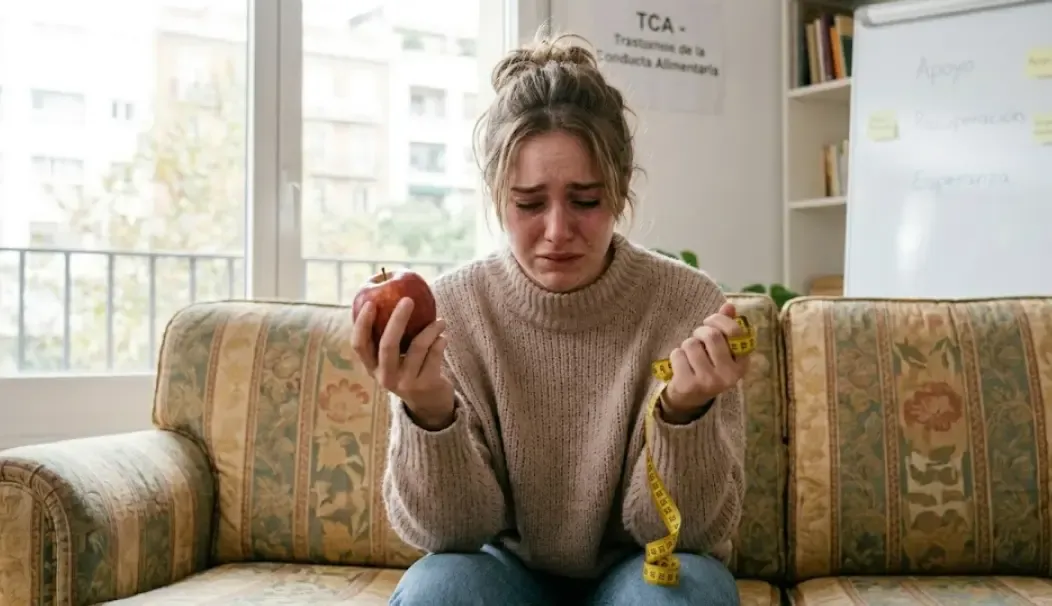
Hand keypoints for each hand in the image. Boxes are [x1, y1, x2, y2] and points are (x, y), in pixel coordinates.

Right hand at [351, 297, 454, 429]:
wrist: (430, 403)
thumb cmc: (410, 369)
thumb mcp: (395, 358)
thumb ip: (389, 334)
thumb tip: (390, 294)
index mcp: (372, 367)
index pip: (359, 345)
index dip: (361, 324)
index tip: (369, 302)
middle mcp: (385, 377)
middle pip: (387, 344)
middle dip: (397, 319)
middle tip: (408, 300)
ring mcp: (406, 383)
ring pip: (417, 347)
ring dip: (431, 329)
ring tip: (440, 321)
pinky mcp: (426, 384)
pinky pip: (434, 355)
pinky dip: (440, 341)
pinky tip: (443, 337)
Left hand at [661, 302, 750, 420]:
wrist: (690, 398)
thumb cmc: (708, 367)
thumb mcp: (721, 350)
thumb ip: (726, 327)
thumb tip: (729, 305)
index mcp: (741, 364)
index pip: (736, 332)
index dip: (719, 320)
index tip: (710, 322)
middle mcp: (729, 375)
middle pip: (711, 335)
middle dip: (700, 332)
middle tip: (697, 339)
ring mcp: (709, 382)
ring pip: (692, 344)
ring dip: (687, 345)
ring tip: (690, 355)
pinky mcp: (689, 385)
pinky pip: (677, 354)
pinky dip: (676, 355)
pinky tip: (681, 365)